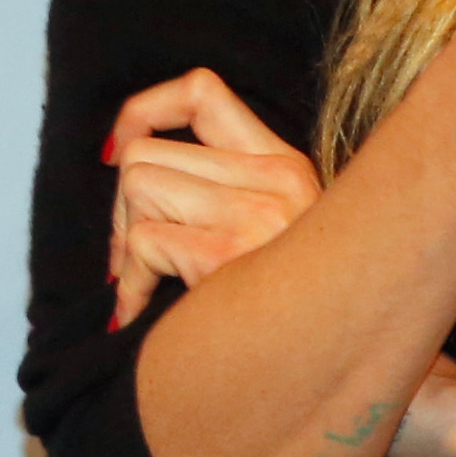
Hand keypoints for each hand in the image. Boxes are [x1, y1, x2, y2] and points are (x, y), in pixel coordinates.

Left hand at [105, 68, 321, 326]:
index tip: (120, 150)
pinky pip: (141, 241)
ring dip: (126, 243)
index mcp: (288, 166)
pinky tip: (143, 310)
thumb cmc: (296, 311)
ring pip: (137, 187)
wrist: (334, 364)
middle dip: (123, 207)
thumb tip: (133, 171)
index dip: (144, 111)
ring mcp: (258, 215)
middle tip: (136, 256)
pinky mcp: (229, 256)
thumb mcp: (281, 232)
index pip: (201, 91)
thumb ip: (226, 191)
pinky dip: (130, 281)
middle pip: (146, 152)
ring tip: (147, 281)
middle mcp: (279, 179)